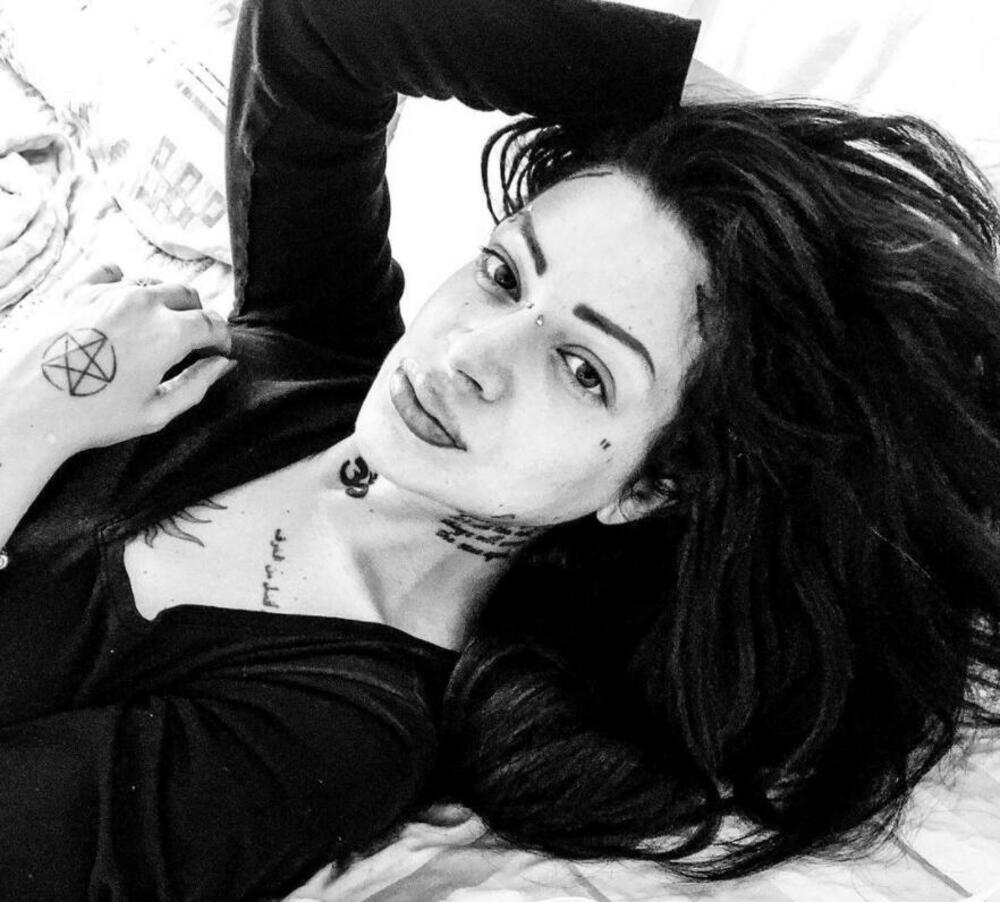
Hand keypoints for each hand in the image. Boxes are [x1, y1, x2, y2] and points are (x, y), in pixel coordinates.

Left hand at [1, 264, 234, 454]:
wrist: (27, 408)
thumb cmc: (93, 417)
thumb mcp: (156, 412)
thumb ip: (197, 385)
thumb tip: (221, 364)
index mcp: (169, 333)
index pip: (212, 322)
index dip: (222, 337)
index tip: (218, 351)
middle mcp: (143, 303)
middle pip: (187, 295)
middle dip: (197, 316)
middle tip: (191, 340)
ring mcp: (108, 291)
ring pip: (153, 283)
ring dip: (164, 301)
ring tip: (156, 326)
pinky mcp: (77, 289)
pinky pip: (112, 272)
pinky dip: (125, 283)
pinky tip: (122, 303)